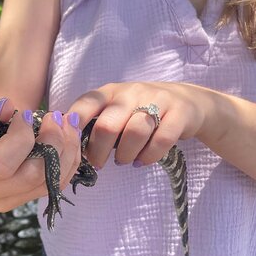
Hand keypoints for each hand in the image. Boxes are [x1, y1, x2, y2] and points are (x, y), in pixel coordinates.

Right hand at [0, 96, 81, 212]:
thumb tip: (9, 107)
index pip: (0, 163)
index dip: (21, 138)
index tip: (26, 115)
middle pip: (31, 175)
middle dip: (52, 142)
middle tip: (56, 117)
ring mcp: (3, 202)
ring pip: (48, 183)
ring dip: (66, 152)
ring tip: (68, 124)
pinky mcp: (20, 202)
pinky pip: (52, 187)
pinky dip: (66, 163)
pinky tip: (68, 140)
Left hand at [67, 82, 209, 168]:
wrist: (187, 102)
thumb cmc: (140, 111)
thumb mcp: (116, 109)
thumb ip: (95, 122)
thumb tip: (67, 145)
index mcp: (110, 91)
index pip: (86, 104)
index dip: (74, 125)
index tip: (68, 144)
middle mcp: (131, 92)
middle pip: (107, 125)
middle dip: (99, 151)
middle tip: (98, 163)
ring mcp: (157, 100)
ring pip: (134, 133)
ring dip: (125, 155)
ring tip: (124, 161)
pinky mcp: (179, 113)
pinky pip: (161, 140)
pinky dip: (149, 156)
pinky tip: (142, 161)